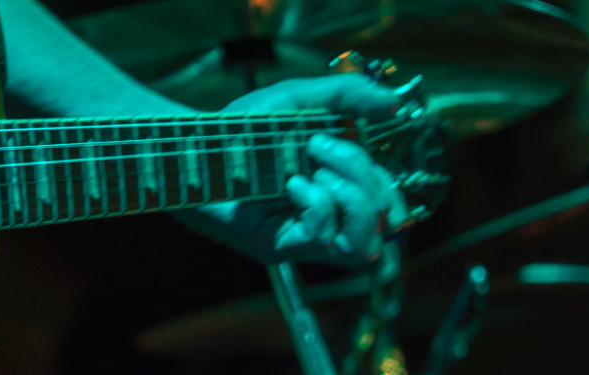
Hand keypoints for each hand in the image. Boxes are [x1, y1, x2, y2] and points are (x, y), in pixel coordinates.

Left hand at [173, 74, 407, 264]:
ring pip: (361, 245)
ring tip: (313, 171)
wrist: (191, 142)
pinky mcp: (277, 247)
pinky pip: (321, 238)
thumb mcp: (299, 99)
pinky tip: (290, 184)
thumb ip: (347, 96)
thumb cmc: (241, 126)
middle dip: (364, 178)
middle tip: (320, 148)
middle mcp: (324, 219)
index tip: (347, 141)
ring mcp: (301, 238)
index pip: (388, 208)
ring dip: (350, 199)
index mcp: (336, 191)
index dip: (389, 186)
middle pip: (382, 225)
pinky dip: (316, 204)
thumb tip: (396, 103)